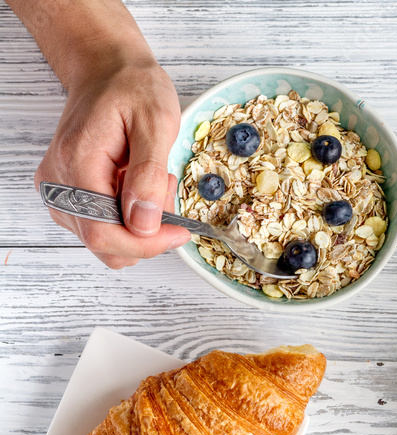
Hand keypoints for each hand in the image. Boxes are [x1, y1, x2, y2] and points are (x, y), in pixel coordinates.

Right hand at [35, 58, 189, 268]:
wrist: (108, 71)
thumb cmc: (132, 88)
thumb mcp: (156, 122)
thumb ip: (149, 176)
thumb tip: (143, 225)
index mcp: (77, 164)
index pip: (103, 232)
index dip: (144, 243)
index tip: (179, 232)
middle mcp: (58, 184)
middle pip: (104, 243)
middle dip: (146, 231)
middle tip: (166, 190)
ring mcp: (60, 193)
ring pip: (106, 241)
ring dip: (139, 225)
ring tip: (151, 181)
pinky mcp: (68, 197)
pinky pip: (103, 228)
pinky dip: (129, 218)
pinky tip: (137, 186)